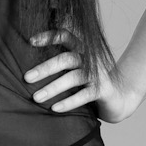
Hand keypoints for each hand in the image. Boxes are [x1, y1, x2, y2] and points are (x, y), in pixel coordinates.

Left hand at [23, 31, 139, 124]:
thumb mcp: (76, 69)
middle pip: (65, 59)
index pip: (65, 36)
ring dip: (53, 88)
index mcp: (82, 49)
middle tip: (26, 78)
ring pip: (73, 77)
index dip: (49, 36)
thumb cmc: (90, 84)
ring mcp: (98, 74)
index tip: (30, 42)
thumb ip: (60, 62)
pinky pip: (85, 95)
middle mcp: (90, 58)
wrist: (119, 99)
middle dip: (44, 68)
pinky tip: (55, 109)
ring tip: (36, 98)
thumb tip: (30, 66)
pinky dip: (69, 102)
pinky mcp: (104, 90)